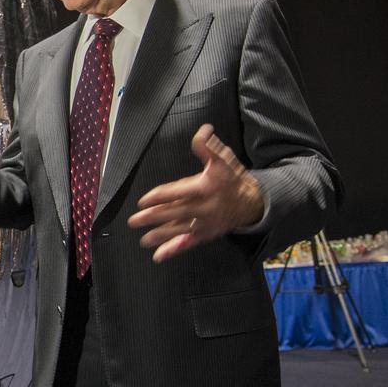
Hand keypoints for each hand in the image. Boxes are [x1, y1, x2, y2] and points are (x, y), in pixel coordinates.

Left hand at [127, 124, 264, 262]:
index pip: (178, 192)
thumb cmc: (232, 177)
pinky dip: (173, 250)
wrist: (252, 202)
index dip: (160, 196)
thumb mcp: (222, 158)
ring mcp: (205, 223)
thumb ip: (208, 146)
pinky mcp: (206, 234)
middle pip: (176, 212)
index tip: (143, 200)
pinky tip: (158, 256)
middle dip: (154, 217)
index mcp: (206, 187)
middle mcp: (205, 207)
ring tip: (142, 240)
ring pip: (179, 230)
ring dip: (160, 236)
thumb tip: (203, 130)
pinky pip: (188, 243)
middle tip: (134, 220)